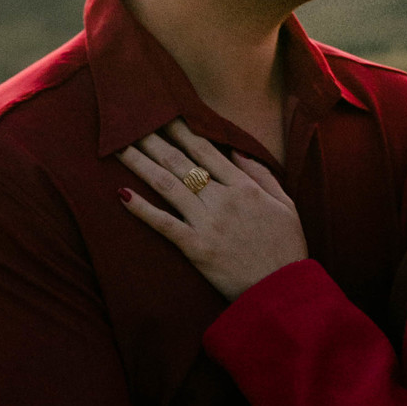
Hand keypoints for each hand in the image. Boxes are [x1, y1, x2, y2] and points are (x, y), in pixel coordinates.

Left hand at [118, 120, 307, 299]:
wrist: (283, 291)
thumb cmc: (287, 248)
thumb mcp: (286, 205)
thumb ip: (262, 175)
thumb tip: (236, 150)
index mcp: (245, 187)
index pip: (206, 150)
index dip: (182, 130)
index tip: (163, 114)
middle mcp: (223, 200)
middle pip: (181, 162)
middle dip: (154, 139)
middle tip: (130, 122)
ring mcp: (208, 224)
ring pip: (167, 186)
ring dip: (140, 164)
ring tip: (119, 147)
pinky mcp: (197, 249)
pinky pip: (164, 224)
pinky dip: (142, 209)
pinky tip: (122, 194)